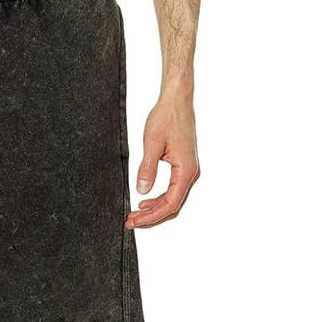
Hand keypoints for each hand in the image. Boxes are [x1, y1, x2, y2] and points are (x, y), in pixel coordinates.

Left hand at [125, 92, 199, 228]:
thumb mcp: (152, 144)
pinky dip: (158, 198)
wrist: (176, 100)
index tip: (135, 221)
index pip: (170, 204)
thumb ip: (147, 169)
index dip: (152, 216)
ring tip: (135, 213)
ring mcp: (187, 170)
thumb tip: (142, 190)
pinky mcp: (182, 166)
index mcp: (185, 170)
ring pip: (172, 199)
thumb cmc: (167, 117)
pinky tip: (144, 200)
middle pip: (172, 206)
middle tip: (131, 221)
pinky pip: (172, 189)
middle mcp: (190, 172)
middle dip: (151, 216)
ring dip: (154, 208)